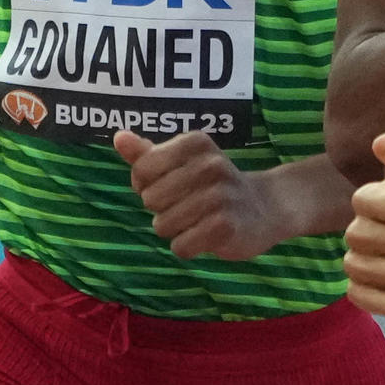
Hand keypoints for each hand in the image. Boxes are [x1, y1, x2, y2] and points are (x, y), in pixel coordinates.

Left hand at [113, 129, 286, 260]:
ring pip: (163, 225)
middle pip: (150, 199)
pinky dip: (188, 247)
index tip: (169, 184)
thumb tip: (119, 136)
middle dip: (162, 209)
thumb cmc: (213, 184)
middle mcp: (211, 165)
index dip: (146, 184)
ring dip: (175, 230)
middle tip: (188, 205)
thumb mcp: (183, 162)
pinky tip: (206, 237)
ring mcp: (221, 196)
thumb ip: (147, 153)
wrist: (266, 208)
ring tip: (198, 220)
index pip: (142, 169)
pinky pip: (181, 246)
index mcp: (196, 144)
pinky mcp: (227, 226)